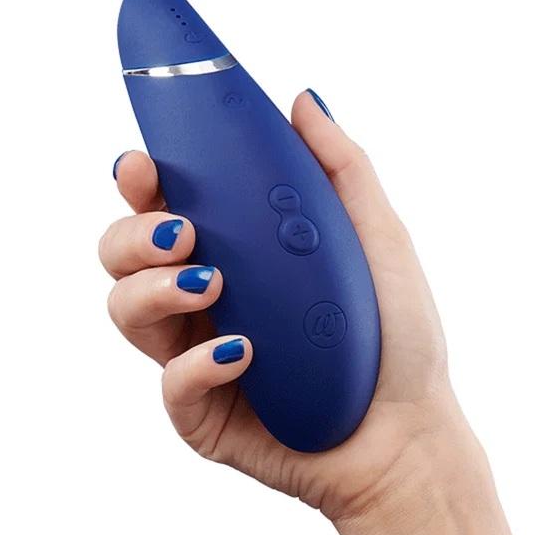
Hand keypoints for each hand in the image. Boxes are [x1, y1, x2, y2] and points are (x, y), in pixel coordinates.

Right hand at [100, 91, 484, 530]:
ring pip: (126, 312)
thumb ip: (340, 169)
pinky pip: (171, 385)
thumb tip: (303, 100)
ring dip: (153, 289)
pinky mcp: (203, 416)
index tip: (144, 163)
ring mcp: (198, 360)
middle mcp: (205, 303)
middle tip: (182, 230)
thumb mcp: (377, 240)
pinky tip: (243, 353)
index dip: (141, 182)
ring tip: (212, 283)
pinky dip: (197, 364)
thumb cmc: (398, 339)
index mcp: (236, 256)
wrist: (411, 434)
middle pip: (123, 256)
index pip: (164, 208)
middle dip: (132, 234)